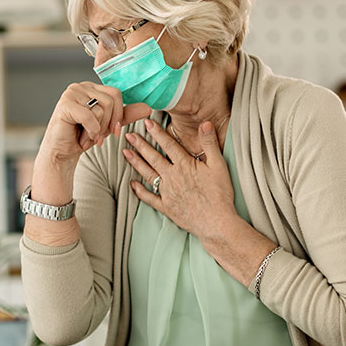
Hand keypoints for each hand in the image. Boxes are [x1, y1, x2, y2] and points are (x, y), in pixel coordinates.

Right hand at [41, 82, 151, 163]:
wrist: (62, 153)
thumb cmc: (82, 137)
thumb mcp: (108, 125)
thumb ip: (125, 115)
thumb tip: (147, 108)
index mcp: (91, 88)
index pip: (116, 93)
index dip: (118, 114)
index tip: (112, 130)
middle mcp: (80, 86)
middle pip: (110, 100)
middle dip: (107, 124)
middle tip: (96, 136)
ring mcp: (71, 93)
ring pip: (101, 108)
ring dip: (97, 130)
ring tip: (87, 136)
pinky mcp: (64, 104)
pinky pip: (90, 116)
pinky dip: (90, 131)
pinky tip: (81, 138)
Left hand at [123, 119, 237, 240]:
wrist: (216, 222)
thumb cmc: (220, 195)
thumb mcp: (219, 165)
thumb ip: (210, 143)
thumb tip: (205, 123)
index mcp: (184, 165)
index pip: (168, 144)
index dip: (157, 132)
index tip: (147, 123)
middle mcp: (172, 177)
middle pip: (153, 157)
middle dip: (140, 145)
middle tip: (128, 136)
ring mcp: (167, 192)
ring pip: (148, 174)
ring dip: (136, 163)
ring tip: (125, 153)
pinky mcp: (166, 207)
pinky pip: (149, 197)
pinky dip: (139, 191)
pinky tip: (132, 184)